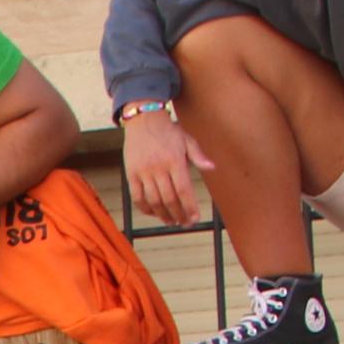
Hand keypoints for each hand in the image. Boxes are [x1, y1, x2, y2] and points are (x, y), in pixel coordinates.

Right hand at [122, 109, 211, 227]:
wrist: (143, 120)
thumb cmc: (168, 131)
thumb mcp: (187, 140)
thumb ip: (198, 156)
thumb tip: (211, 168)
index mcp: (175, 160)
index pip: (184, 190)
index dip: (189, 206)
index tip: (195, 218)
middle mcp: (159, 168)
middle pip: (169, 199)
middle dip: (178, 214)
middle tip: (184, 223)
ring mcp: (144, 172)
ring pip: (154, 200)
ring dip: (163, 215)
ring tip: (171, 221)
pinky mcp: (131, 174)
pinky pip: (137, 197)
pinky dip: (146, 208)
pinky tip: (154, 213)